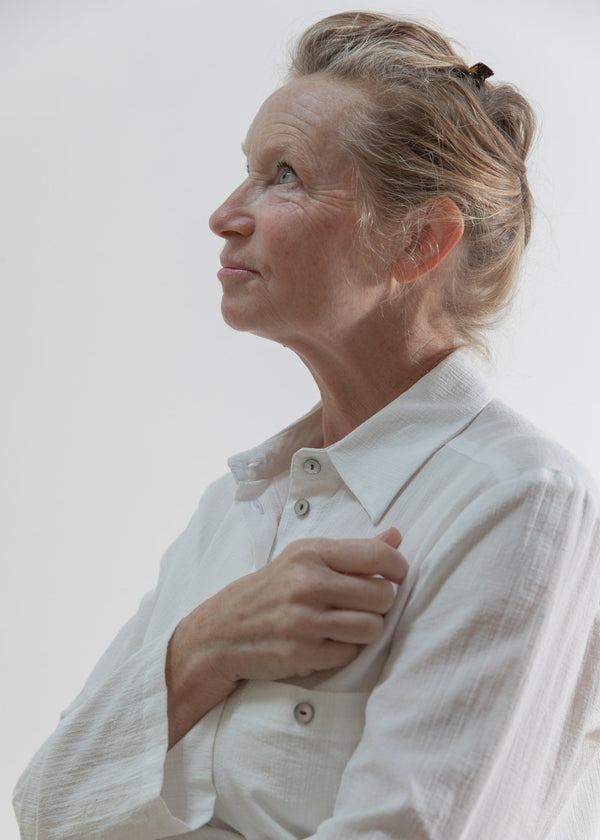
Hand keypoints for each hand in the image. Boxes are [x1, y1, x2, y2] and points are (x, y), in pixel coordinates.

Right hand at [166, 528, 406, 746]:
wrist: (219, 632)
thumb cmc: (269, 590)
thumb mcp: (302, 559)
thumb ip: (352, 550)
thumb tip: (396, 536)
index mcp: (310, 553)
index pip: (377, 555)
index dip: (398, 566)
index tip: (397, 574)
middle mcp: (307, 583)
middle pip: (382, 595)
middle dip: (380, 602)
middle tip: (362, 603)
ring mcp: (304, 620)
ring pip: (373, 627)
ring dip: (365, 629)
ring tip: (345, 623)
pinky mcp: (302, 653)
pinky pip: (351, 653)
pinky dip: (344, 650)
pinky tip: (325, 641)